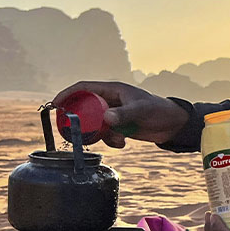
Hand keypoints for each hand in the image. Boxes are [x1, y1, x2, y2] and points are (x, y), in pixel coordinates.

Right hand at [52, 81, 189, 148]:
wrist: (173, 125)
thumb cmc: (159, 110)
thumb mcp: (141, 111)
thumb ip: (124, 114)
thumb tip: (106, 118)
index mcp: (113, 90)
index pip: (84, 88)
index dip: (68, 94)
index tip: (56, 104)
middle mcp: (110, 101)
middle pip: (85, 108)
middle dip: (81, 121)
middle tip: (77, 132)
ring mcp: (114, 114)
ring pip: (95, 124)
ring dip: (100, 135)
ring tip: (115, 139)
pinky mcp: (119, 127)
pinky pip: (105, 134)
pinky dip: (110, 141)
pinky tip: (122, 143)